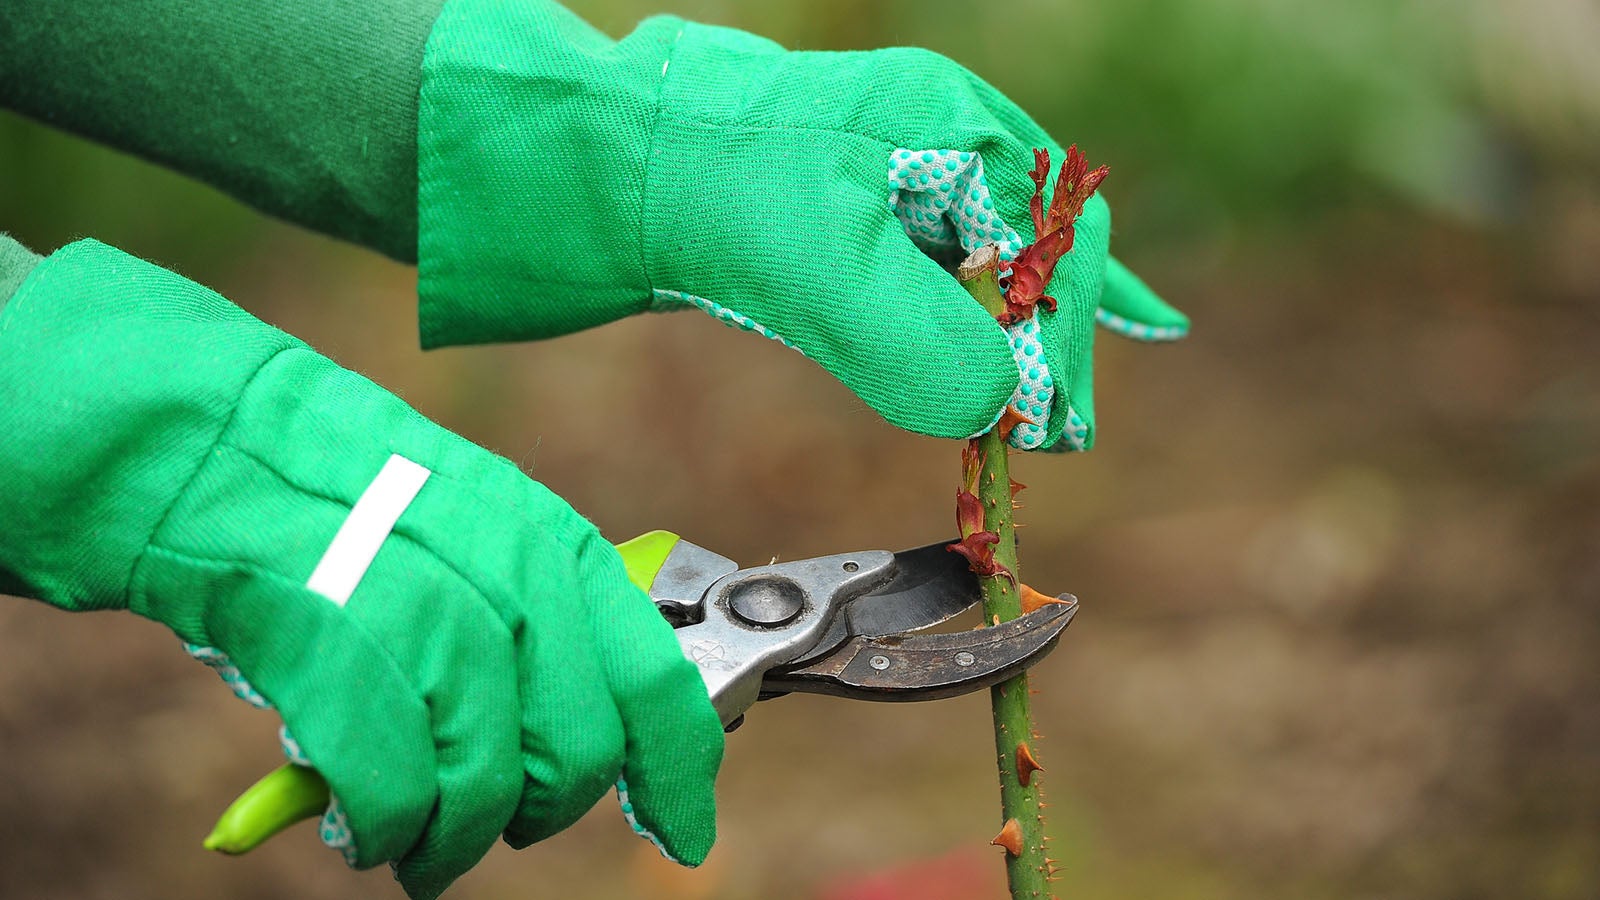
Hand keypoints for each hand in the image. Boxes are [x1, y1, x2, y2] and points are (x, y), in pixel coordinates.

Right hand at [0, 240, 722, 899]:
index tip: (682, 825)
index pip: (645, 659)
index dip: (674, 758)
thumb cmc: (327, 491)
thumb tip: (591, 714)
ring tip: (417, 846)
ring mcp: (400, 583)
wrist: (188, 430)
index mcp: (536, 525)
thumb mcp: (458, 522)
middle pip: (574, 731)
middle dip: (549, 804)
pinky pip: (388, 773)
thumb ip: (527, 607)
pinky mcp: (308, 622)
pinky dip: (386, 822)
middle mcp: (489, 550)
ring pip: (485, 763)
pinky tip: (360, 829)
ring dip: (456, 834)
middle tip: (501, 826)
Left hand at [417, 0, 1186, 450]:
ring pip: (985, 265)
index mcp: (948, 121)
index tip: (1061, 428)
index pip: (1056, 235)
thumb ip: (923, 340)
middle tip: (1060, 432)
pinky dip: (963, 327)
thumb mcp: (824, 267)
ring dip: (1012, 340)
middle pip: (1034, 245)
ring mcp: (892, 173)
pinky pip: (932, 278)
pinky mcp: (847, 216)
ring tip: (1043, 414)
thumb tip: (1000, 408)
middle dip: (1053, 340)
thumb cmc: (711, 189)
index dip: (1068, 337)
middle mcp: (934, 137)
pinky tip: (996, 362)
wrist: (597, 167)